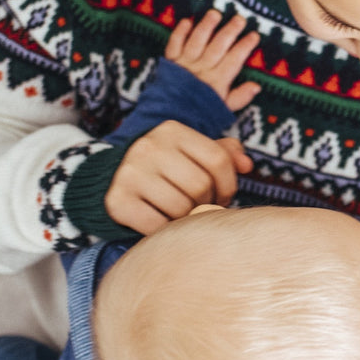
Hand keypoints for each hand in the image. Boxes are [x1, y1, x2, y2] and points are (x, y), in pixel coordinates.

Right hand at [105, 120, 253, 234]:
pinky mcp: (117, 200)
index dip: (228, 184)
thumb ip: (224, 154)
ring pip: (180, 208)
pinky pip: (156, 226)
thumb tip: (247, 165)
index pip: (218, 160)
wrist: (112, 178)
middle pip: (200, 186)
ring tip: (180, 212)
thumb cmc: (166, 167)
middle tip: (198, 206)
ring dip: (186, 217)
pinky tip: (161, 221)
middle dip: (206, 202)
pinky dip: (164, 230)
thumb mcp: (192, 152)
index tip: (222, 196)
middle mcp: (148, 147)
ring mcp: (130, 173)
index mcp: (172, 130)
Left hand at [165, 10, 261, 111]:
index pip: (234, 59)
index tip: (254, 35)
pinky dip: (180, 33)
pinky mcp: (170, 62)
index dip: (245, 46)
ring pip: (197, 41)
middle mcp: (202, 69)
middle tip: (239, 18)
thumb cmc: (201, 112)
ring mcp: (185, 64)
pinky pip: (174, 44)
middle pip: (218, 46)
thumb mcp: (224, 109)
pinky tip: (187, 21)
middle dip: (230, 31)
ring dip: (206, 26)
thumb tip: (256, 86)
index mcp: (217, 80)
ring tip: (215, 13)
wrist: (170, 118)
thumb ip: (240, 97)